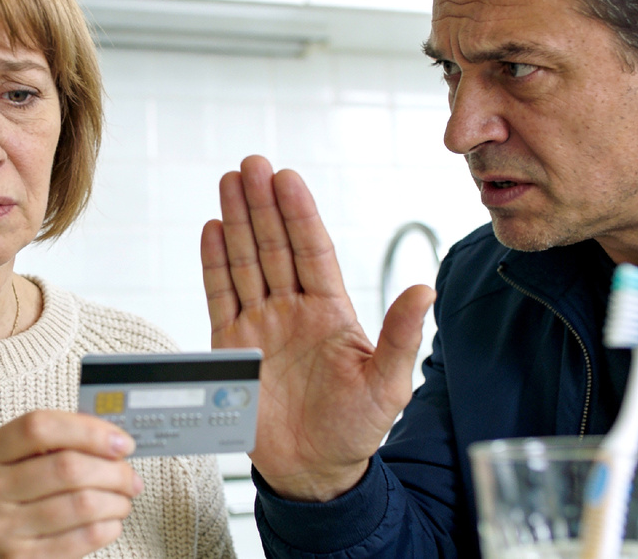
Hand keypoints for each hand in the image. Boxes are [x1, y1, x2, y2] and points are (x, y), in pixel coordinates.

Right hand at [0, 410, 142, 558]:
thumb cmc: (2, 502)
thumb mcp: (7, 464)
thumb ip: (50, 445)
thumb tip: (108, 437)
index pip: (40, 428)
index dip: (88, 430)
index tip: (119, 441)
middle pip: (67, 467)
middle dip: (113, 470)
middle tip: (128, 475)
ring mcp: (1, 528)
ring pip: (81, 504)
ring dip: (115, 500)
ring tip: (122, 498)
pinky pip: (82, 538)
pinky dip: (108, 526)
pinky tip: (110, 521)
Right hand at [201, 155, 435, 501]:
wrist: (314, 473)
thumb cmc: (356, 430)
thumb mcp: (388, 384)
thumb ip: (401, 336)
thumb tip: (425, 291)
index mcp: (331, 311)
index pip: (313, 251)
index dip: (299, 214)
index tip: (287, 178)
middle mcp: (293, 310)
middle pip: (273, 246)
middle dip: (262, 204)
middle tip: (251, 164)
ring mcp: (260, 326)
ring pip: (245, 262)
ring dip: (237, 221)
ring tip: (229, 182)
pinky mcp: (232, 349)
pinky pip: (220, 297)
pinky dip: (213, 264)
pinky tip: (212, 229)